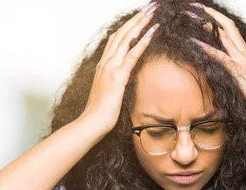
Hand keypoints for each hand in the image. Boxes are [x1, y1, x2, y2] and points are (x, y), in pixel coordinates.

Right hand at [81, 2, 159, 131]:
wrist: (92, 121)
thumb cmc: (102, 110)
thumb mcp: (111, 90)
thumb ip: (116, 79)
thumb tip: (124, 76)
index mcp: (104, 64)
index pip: (117, 38)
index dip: (129, 25)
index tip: (141, 15)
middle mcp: (106, 62)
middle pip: (123, 33)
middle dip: (137, 18)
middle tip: (150, 6)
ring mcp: (111, 67)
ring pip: (127, 39)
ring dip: (141, 24)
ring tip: (153, 13)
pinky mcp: (118, 76)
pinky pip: (132, 55)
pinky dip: (143, 42)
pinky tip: (152, 32)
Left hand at [188, 3, 245, 126]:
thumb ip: (238, 74)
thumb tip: (230, 73)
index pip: (233, 32)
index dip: (220, 22)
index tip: (208, 15)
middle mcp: (244, 54)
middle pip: (229, 27)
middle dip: (213, 15)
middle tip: (199, 7)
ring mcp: (242, 61)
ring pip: (225, 36)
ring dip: (208, 26)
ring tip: (194, 18)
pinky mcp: (238, 71)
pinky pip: (221, 57)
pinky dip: (207, 48)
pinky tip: (195, 43)